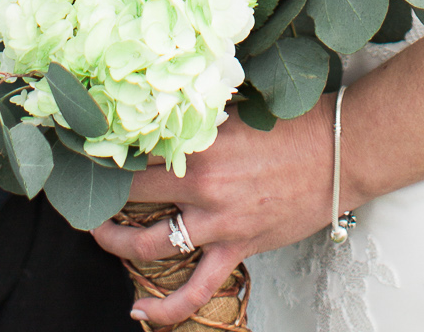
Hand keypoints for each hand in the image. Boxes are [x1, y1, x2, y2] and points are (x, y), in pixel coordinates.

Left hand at [93, 103, 332, 326]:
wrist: (338, 151)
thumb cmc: (293, 125)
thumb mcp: (236, 112)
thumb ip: (198, 120)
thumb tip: (165, 116)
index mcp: (199, 142)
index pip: (137, 147)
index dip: (109, 148)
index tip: (88, 146)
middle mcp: (202, 185)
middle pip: (132, 193)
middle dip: (103, 192)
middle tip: (85, 188)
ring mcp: (218, 223)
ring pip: (149, 245)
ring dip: (118, 243)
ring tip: (99, 235)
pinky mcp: (237, 250)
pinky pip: (195, 291)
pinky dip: (166, 308)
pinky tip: (139, 311)